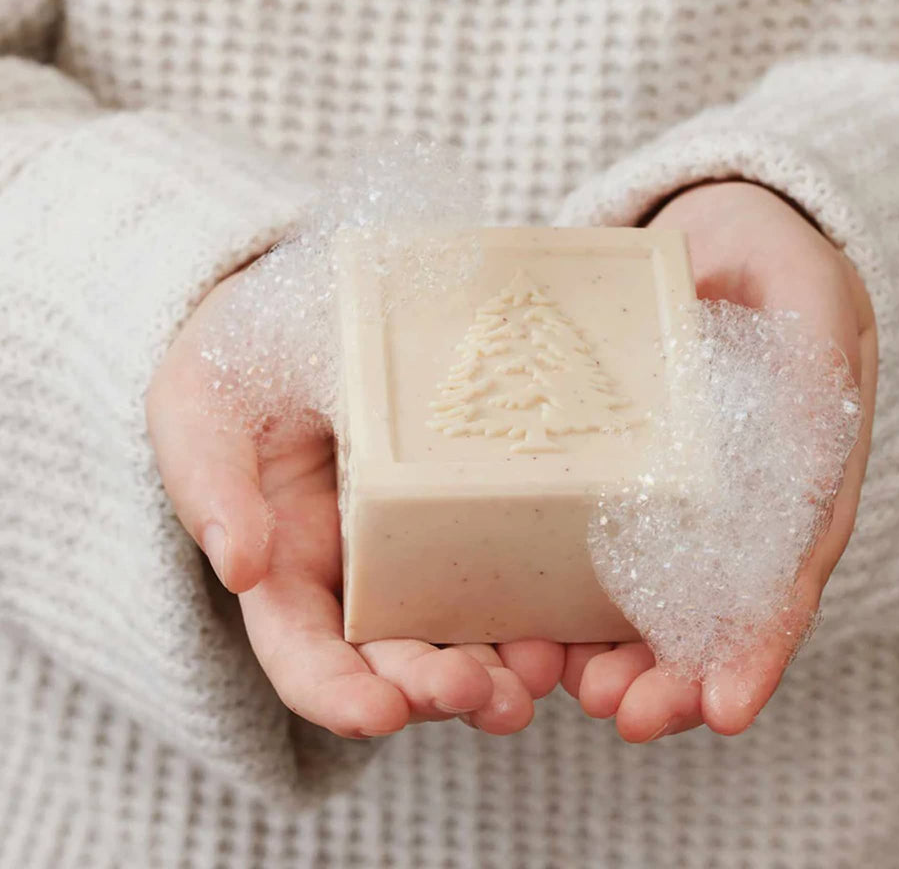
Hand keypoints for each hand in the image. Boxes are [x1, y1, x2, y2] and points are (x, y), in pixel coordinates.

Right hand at [147, 271, 565, 739]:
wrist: (306, 311)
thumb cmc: (240, 366)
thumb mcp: (204, 414)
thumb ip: (211, 488)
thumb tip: (240, 568)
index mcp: (288, 571)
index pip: (305, 655)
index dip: (337, 693)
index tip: (380, 713)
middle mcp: (361, 576)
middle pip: (397, 657)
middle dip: (437, 688)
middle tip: (488, 696)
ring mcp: (423, 548)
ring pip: (461, 630)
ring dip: (499, 666)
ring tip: (538, 675)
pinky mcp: (472, 510)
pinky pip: (508, 569)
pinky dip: (537, 607)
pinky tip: (568, 620)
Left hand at [561, 181, 877, 740]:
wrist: (719, 236)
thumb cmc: (774, 262)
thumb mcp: (806, 295)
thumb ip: (814, 360)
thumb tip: (807, 425)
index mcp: (802, 473)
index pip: (789, 570)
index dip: (761, 641)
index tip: (726, 706)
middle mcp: (743, 500)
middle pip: (720, 608)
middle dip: (676, 673)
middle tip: (625, 714)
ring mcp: (681, 493)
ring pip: (657, 595)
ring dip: (619, 653)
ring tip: (571, 688)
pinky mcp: (624, 474)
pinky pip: (597, 543)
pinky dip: (572, 594)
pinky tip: (534, 628)